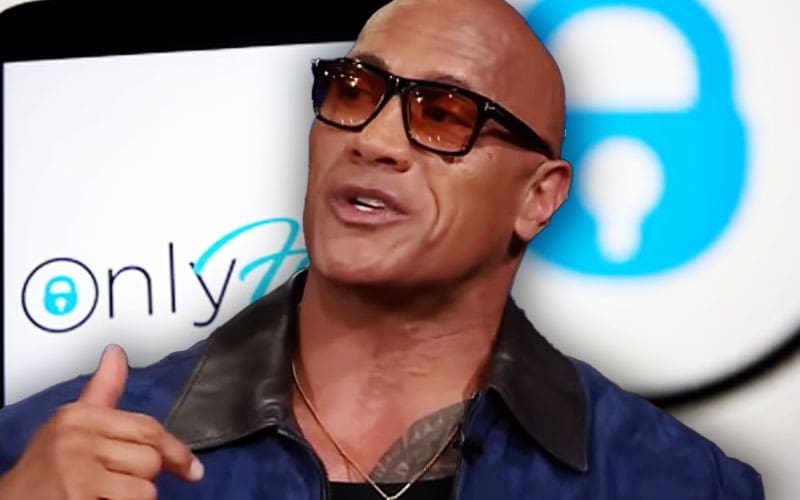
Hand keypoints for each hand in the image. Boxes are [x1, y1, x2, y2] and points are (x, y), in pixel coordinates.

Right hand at [0, 345, 202, 498]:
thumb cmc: (44, 470)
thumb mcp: (70, 424)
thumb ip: (102, 391)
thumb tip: (116, 354)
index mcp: (81, 416)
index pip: (148, 429)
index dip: (176, 450)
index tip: (191, 468)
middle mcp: (78, 438)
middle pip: (151, 459)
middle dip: (144, 477)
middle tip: (119, 484)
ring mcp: (77, 469)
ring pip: (145, 488)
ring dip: (131, 498)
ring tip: (104, 495)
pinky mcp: (78, 497)